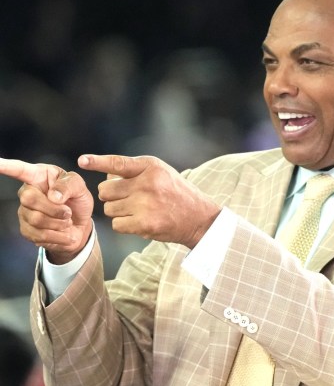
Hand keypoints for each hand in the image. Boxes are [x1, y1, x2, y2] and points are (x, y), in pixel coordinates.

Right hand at [0, 158, 93, 263]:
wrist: (80, 225)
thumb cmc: (77, 200)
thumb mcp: (80, 188)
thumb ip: (69, 185)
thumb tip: (53, 196)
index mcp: (40, 176)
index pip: (20, 170)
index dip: (8, 167)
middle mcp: (28, 192)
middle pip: (29, 199)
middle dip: (54, 208)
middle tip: (68, 212)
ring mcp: (25, 212)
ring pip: (36, 219)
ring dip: (59, 223)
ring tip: (68, 221)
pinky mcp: (27, 230)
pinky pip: (40, 235)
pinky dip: (59, 236)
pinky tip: (65, 232)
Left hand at [78, 154, 220, 248]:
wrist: (198, 217)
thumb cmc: (176, 193)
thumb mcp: (161, 173)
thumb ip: (135, 171)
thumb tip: (106, 174)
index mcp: (151, 167)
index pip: (118, 163)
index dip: (98, 162)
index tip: (82, 160)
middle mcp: (147, 183)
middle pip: (106, 190)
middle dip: (111, 195)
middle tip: (128, 198)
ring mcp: (145, 204)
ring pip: (109, 209)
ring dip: (118, 211)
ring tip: (137, 210)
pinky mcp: (144, 223)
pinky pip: (116, 224)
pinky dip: (123, 225)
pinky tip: (138, 221)